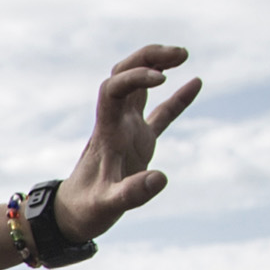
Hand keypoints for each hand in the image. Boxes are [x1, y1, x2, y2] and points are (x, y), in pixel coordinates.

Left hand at [52, 46, 199, 244]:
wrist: (73, 215)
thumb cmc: (86, 210)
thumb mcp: (108, 205)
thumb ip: (131, 193)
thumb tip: (161, 178)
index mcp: (107, 131)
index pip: (114, 89)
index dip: (135, 77)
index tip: (162, 78)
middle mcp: (115, 123)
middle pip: (122, 74)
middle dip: (147, 57)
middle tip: (181, 54)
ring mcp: (127, 130)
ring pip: (137, 87)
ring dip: (156, 65)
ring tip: (184, 55)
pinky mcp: (138, 141)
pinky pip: (160, 113)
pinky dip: (177, 98)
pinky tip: (196, 81)